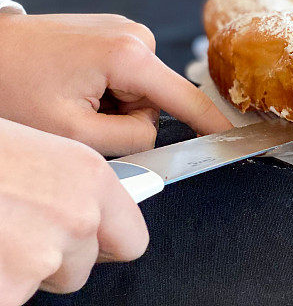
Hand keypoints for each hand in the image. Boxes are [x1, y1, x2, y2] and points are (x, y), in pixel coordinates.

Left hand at [0, 13, 230, 155]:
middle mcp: (134, 36)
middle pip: (155, 101)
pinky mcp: (111, 31)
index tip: (231, 136)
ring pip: (139, 91)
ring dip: (111, 105)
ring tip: (70, 98)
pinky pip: (126, 75)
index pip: (185, 98)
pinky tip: (73, 85)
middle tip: (79, 118)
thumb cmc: (13, 87)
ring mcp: (123, 30)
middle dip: (124, 119)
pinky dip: (105, 89)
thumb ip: (127, 143)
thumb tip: (153, 140)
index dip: (210, 122)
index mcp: (130, 55)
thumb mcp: (72, 132)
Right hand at [0, 119, 147, 303]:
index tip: (95, 244)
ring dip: (18, 270)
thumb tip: (89, 215)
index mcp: (90, 178)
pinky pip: (10, 297)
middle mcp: (77, 218)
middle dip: (52, 259)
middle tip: (14, 229)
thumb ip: (71, 189)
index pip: (131, 240)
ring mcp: (41, 258)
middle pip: (82, 268)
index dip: (106, 245)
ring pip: (42, 284)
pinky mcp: (7, 290)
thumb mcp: (38, 151)